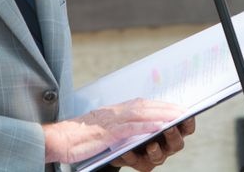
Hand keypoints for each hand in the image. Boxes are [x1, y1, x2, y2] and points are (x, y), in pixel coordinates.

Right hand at [43, 99, 183, 164]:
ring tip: (177, 118)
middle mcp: (116, 112)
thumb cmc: (81, 136)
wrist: (59, 139)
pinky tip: (158, 128)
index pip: (143, 104)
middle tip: (184, 111)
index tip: (178, 108)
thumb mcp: (104, 126)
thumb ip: (121, 124)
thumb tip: (141, 126)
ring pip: (142, 115)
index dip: (162, 106)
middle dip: (167, 108)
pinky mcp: (107, 133)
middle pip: (146, 107)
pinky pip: (129, 129)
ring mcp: (112, 122)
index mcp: (116, 110)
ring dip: (161, 115)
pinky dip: (145, 127)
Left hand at [110, 116, 195, 170]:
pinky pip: (136, 161)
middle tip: (168, 128)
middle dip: (173, 136)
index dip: (188, 122)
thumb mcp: (148, 111)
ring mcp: (153, 156)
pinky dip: (132, 156)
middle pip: (177, 144)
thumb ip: (158, 110)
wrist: (119, 134)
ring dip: (156, 151)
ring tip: (151, 145)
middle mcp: (166, 145)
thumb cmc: (138, 120)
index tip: (186, 114)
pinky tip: (126, 151)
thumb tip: (170, 105)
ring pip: (159, 157)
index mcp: (173, 130)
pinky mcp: (139, 163)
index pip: (186, 128)